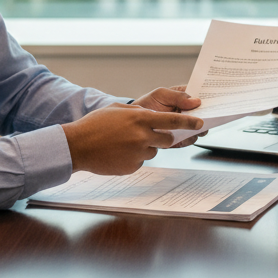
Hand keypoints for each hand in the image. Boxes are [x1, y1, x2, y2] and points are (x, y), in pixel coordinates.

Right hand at [62, 104, 204, 175]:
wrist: (77, 146)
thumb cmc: (96, 125)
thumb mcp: (118, 109)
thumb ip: (139, 112)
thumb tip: (154, 116)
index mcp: (141, 119)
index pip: (173, 121)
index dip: (189, 122)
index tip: (200, 123)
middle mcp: (142, 137)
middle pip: (168, 140)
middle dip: (164, 138)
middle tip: (150, 135)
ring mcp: (138, 154)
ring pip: (153, 151)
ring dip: (145, 147)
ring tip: (124, 143)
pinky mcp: (132, 167)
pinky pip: (141, 161)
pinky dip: (133, 157)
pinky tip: (118, 152)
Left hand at [131, 86, 206, 147]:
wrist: (132, 123)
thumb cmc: (147, 104)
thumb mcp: (161, 94)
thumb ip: (178, 96)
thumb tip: (196, 101)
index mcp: (185, 98)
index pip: (202, 96)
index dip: (211, 97)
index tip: (217, 99)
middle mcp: (187, 112)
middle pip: (205, 114)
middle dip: (210, 114)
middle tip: (210, 115)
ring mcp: (184, 126)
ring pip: (200, 128)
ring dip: (201, 128)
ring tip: (198, 125)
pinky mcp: (179, 138)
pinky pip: (190, 140)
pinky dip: (190, 138)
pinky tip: (186, 134)